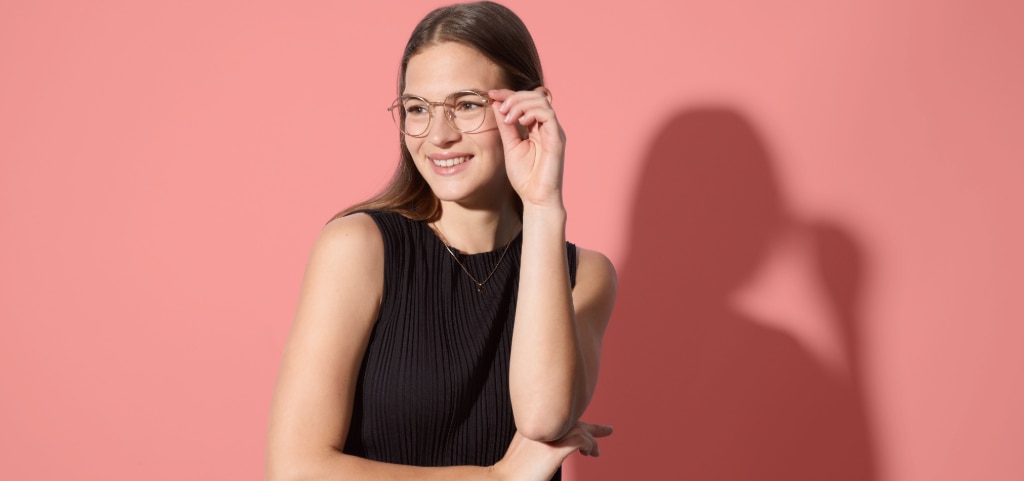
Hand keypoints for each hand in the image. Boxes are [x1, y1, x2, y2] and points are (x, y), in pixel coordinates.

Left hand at [489, 88, 565, 208]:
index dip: (509, 94)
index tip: (491, 94)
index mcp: (538, 127)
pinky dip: (531, 112)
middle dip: (514, 97)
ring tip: (507, 117)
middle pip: (534, 96)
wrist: (536, 199)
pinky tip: (518, 121)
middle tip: (499, 107)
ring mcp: (554, 131)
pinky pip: (548, 114)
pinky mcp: (557, 139)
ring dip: (520, 103)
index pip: (526, 101)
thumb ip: (506, 126)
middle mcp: (548, 127)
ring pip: (541, 101)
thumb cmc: (525, 177)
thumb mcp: (510, 145)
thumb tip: (497, 104)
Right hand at [491, 421, 612, 480]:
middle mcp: (541, 425)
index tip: (589, 428)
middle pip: (573, 420)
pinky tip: (589, 454)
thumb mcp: (528, 452)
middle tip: (609, 430)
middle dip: (593, 427)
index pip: (561, 417)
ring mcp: (548, 435)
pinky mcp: (555, 449)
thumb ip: (541, 444)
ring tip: (596, 454)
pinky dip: (589, 445)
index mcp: (534, 424)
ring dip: (592, 440)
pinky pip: (581, 441)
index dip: (577, 422)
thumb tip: (553, 451)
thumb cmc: (514, 472)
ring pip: (580, 429)